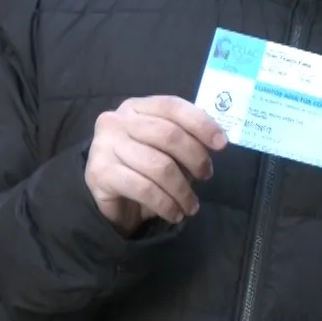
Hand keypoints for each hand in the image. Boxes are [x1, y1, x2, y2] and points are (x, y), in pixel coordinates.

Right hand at [84, 96, 227, 235]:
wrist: (107, 196)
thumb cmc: (142, 166)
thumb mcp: (165, 147)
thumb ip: (185, 138)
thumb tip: (217, 142)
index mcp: (136, 107)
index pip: (173, 107)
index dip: (201, 123)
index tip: (221, 144)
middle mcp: (116, 121)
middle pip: (168, 135)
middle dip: (195, 158)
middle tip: (206, 176)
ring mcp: (105, 146)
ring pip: (159, 166)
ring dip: (182, 190)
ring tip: (192, 205)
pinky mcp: (100, 174)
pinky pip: (144, 189)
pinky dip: (165, 204)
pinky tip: (174, 213)